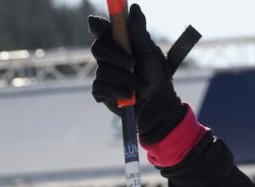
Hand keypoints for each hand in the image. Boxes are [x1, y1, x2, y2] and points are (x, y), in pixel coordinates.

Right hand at [88, 4, 184, 142]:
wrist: (158, 108)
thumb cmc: (157, 79)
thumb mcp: (151, 54)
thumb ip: (139, 32)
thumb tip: (134, 7)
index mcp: (121, 45)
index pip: (102, 30)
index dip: (97, 25)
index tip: (97, 25)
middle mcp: (110, 58)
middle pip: (98, 48)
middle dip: (116, 56)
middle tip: (132, 63)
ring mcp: (104, 74)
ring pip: (102, 70)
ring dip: (125, 79)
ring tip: (140, 87)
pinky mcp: (102, 91)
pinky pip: (100, 87)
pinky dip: (117, 92)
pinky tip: (128, 96)